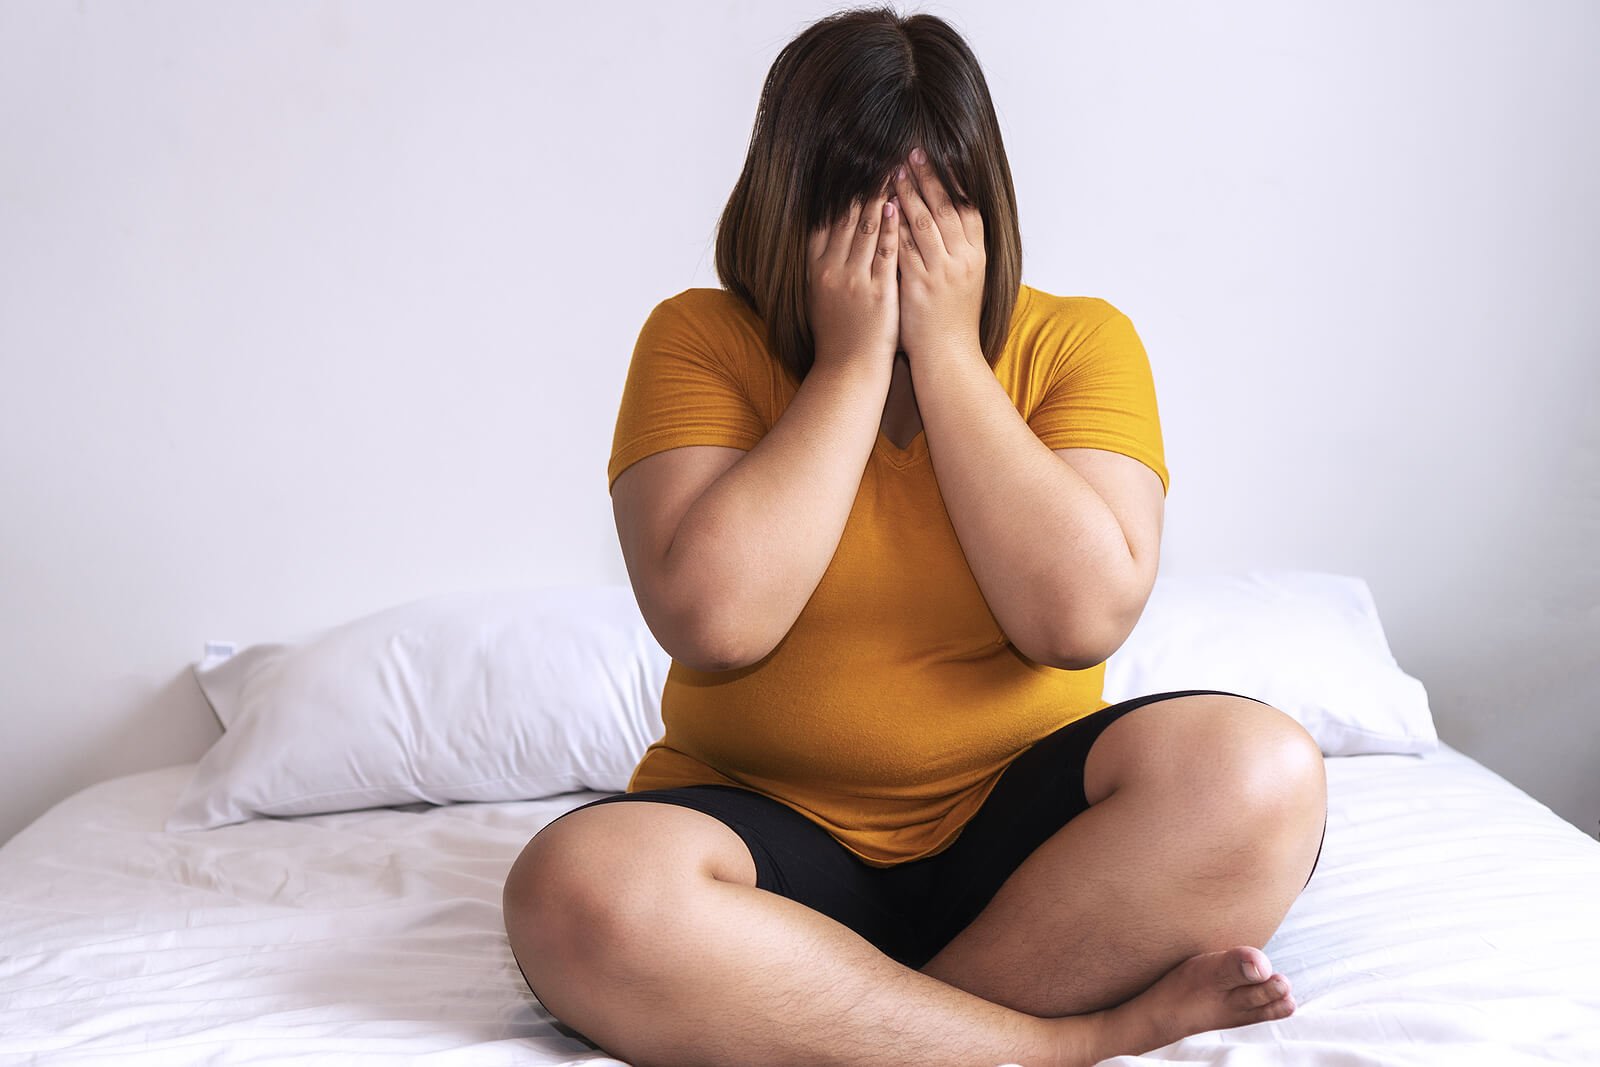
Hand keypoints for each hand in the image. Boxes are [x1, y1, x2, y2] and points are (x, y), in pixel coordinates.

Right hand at [806, 182, 899, 376]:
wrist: (847, 370)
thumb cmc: (838, 334)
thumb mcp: (819, 296)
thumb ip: (822, 264)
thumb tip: (826, 233)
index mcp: (815, 269)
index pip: (824, 220)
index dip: (836, 193)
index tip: (848, 169)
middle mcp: (831, 271)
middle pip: (845, 218)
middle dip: (860, 186)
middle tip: (874, 158)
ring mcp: (854, 281)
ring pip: (866, 229)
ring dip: (878, 197)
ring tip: (890, 172)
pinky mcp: (877, 292)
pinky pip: (886, 252)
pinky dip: (892, 227)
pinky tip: (899, 207)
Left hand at [891, 148, 984, 361]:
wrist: (948, 357)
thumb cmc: (953, 320)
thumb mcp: (969, 281)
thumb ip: (961, 251)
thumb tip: (951, 221)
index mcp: (977, 256)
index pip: (969, 208)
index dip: (955, 181)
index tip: (942, 157)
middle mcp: (963, 260)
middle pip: (945, 208)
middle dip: (928, 177)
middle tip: (913, 151)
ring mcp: (942, 272)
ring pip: (923, 222)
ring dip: (908, 193)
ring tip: (893, 170)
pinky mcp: (919, 285)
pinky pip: (903, 247)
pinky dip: (893, 225)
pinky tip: (881, 207)